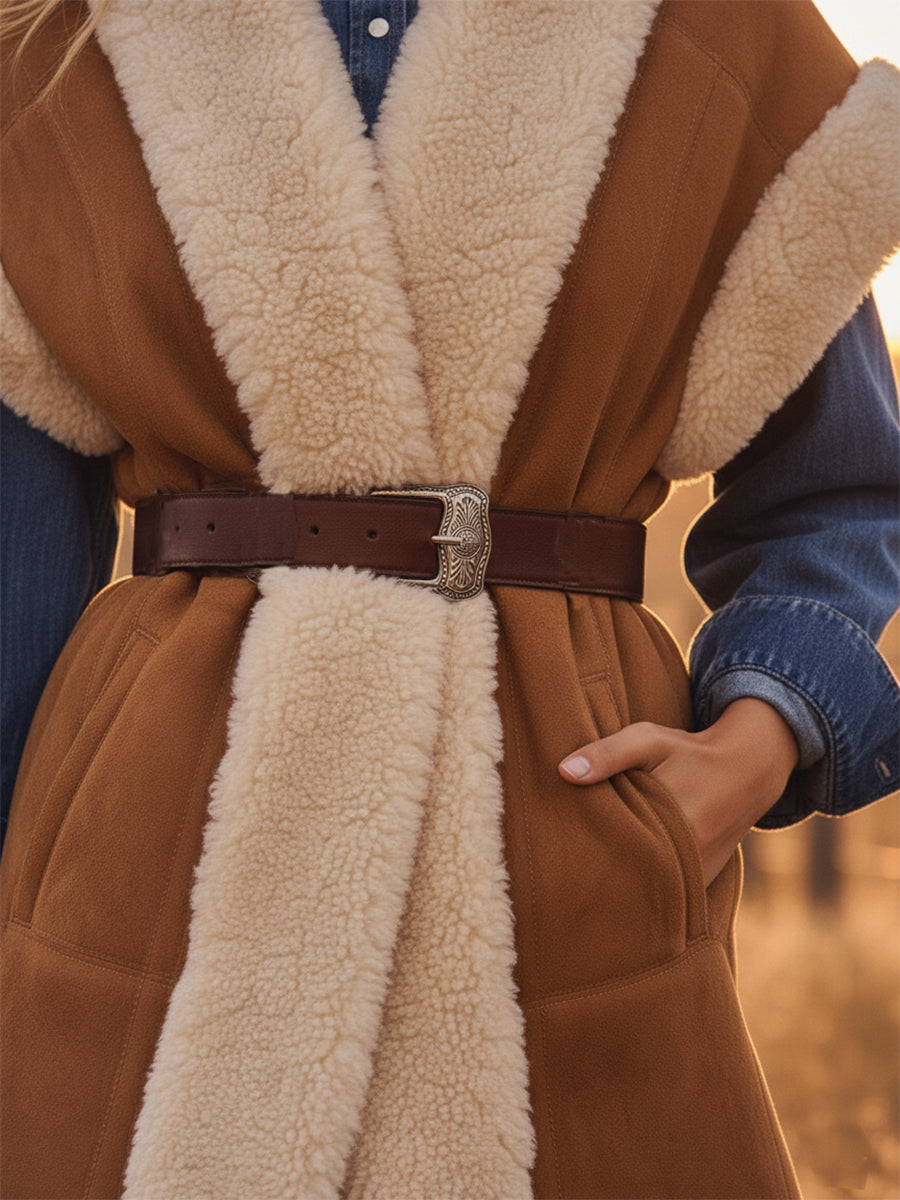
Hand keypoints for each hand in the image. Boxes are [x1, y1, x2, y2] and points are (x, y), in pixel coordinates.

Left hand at [558, 698, 799, 885]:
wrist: (746, 771)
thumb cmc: (687, 752)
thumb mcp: (648, 741)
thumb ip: (607, 753)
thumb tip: (564, 771)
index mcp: (671, 819)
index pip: (617, 849)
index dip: (588, 855)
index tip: (562, 858)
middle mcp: (689, 854)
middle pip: (632, 877)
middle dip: (601, 878)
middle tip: (567, 880)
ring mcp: (699, 873)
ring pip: (651, 892)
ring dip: (624, 890)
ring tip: (588, 891)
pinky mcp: (703, 880)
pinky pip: (669, 896)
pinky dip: (647, 893)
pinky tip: (621, 890)